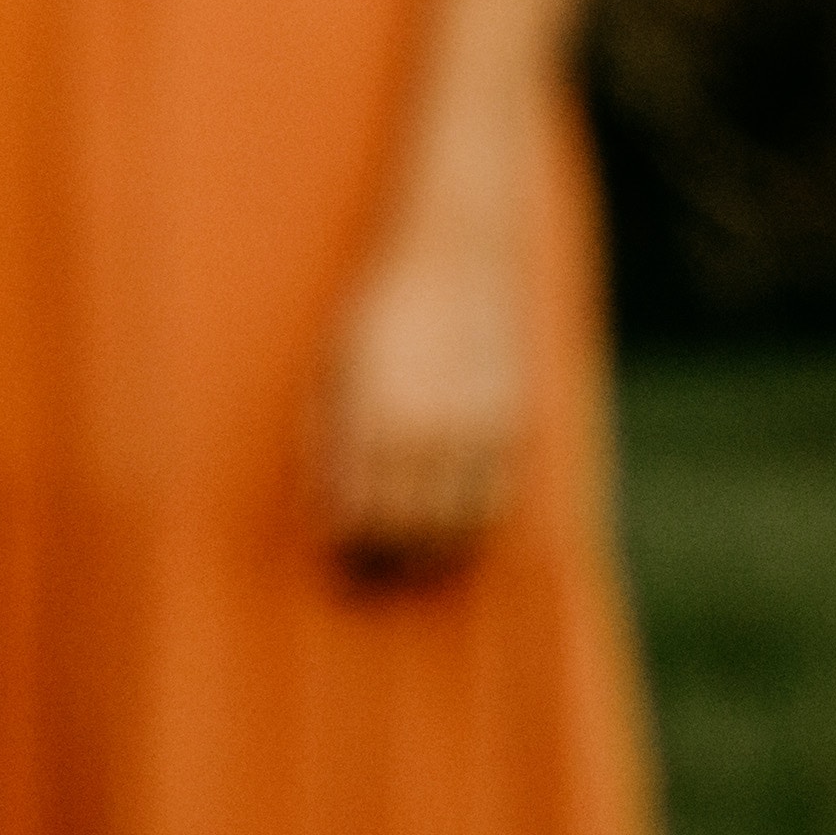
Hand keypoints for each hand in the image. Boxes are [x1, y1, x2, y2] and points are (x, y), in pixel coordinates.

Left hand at [322, 193, 530, 575]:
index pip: (356, 509)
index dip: (345, 544)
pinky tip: (454, 534)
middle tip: (369, 577)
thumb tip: (325, 499)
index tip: (335, 557)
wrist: (455, 256)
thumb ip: (330, 431)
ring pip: (453, 524)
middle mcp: (424, 429)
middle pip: (404, 527)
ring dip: (430, 554)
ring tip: (409, 566)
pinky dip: (472, 526)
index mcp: (370, 415)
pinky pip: (493, 498)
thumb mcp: (337, 366)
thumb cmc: (381, 310)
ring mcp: (473, 429)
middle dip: (383, 560)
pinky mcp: (510, 422)